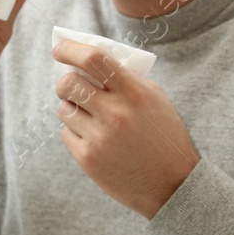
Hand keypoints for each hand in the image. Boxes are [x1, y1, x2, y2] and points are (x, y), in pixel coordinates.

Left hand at [52, 39, 199, 218]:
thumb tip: (89, 63)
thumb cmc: (164, 136)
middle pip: (68, 83)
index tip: (60, 49)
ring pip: (63, 109)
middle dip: (65, 81)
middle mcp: (115, 114)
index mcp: (134, 93)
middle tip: (72, 86)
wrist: (172, 185)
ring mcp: (99, 138)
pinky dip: (75, 132)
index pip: (93, 59)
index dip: (70, 50)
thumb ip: (125, 79)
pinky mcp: (88, 159)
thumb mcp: (154, 99)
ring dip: (72, 108)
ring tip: (90, 116)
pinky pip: (66, 134)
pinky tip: (95, 138)